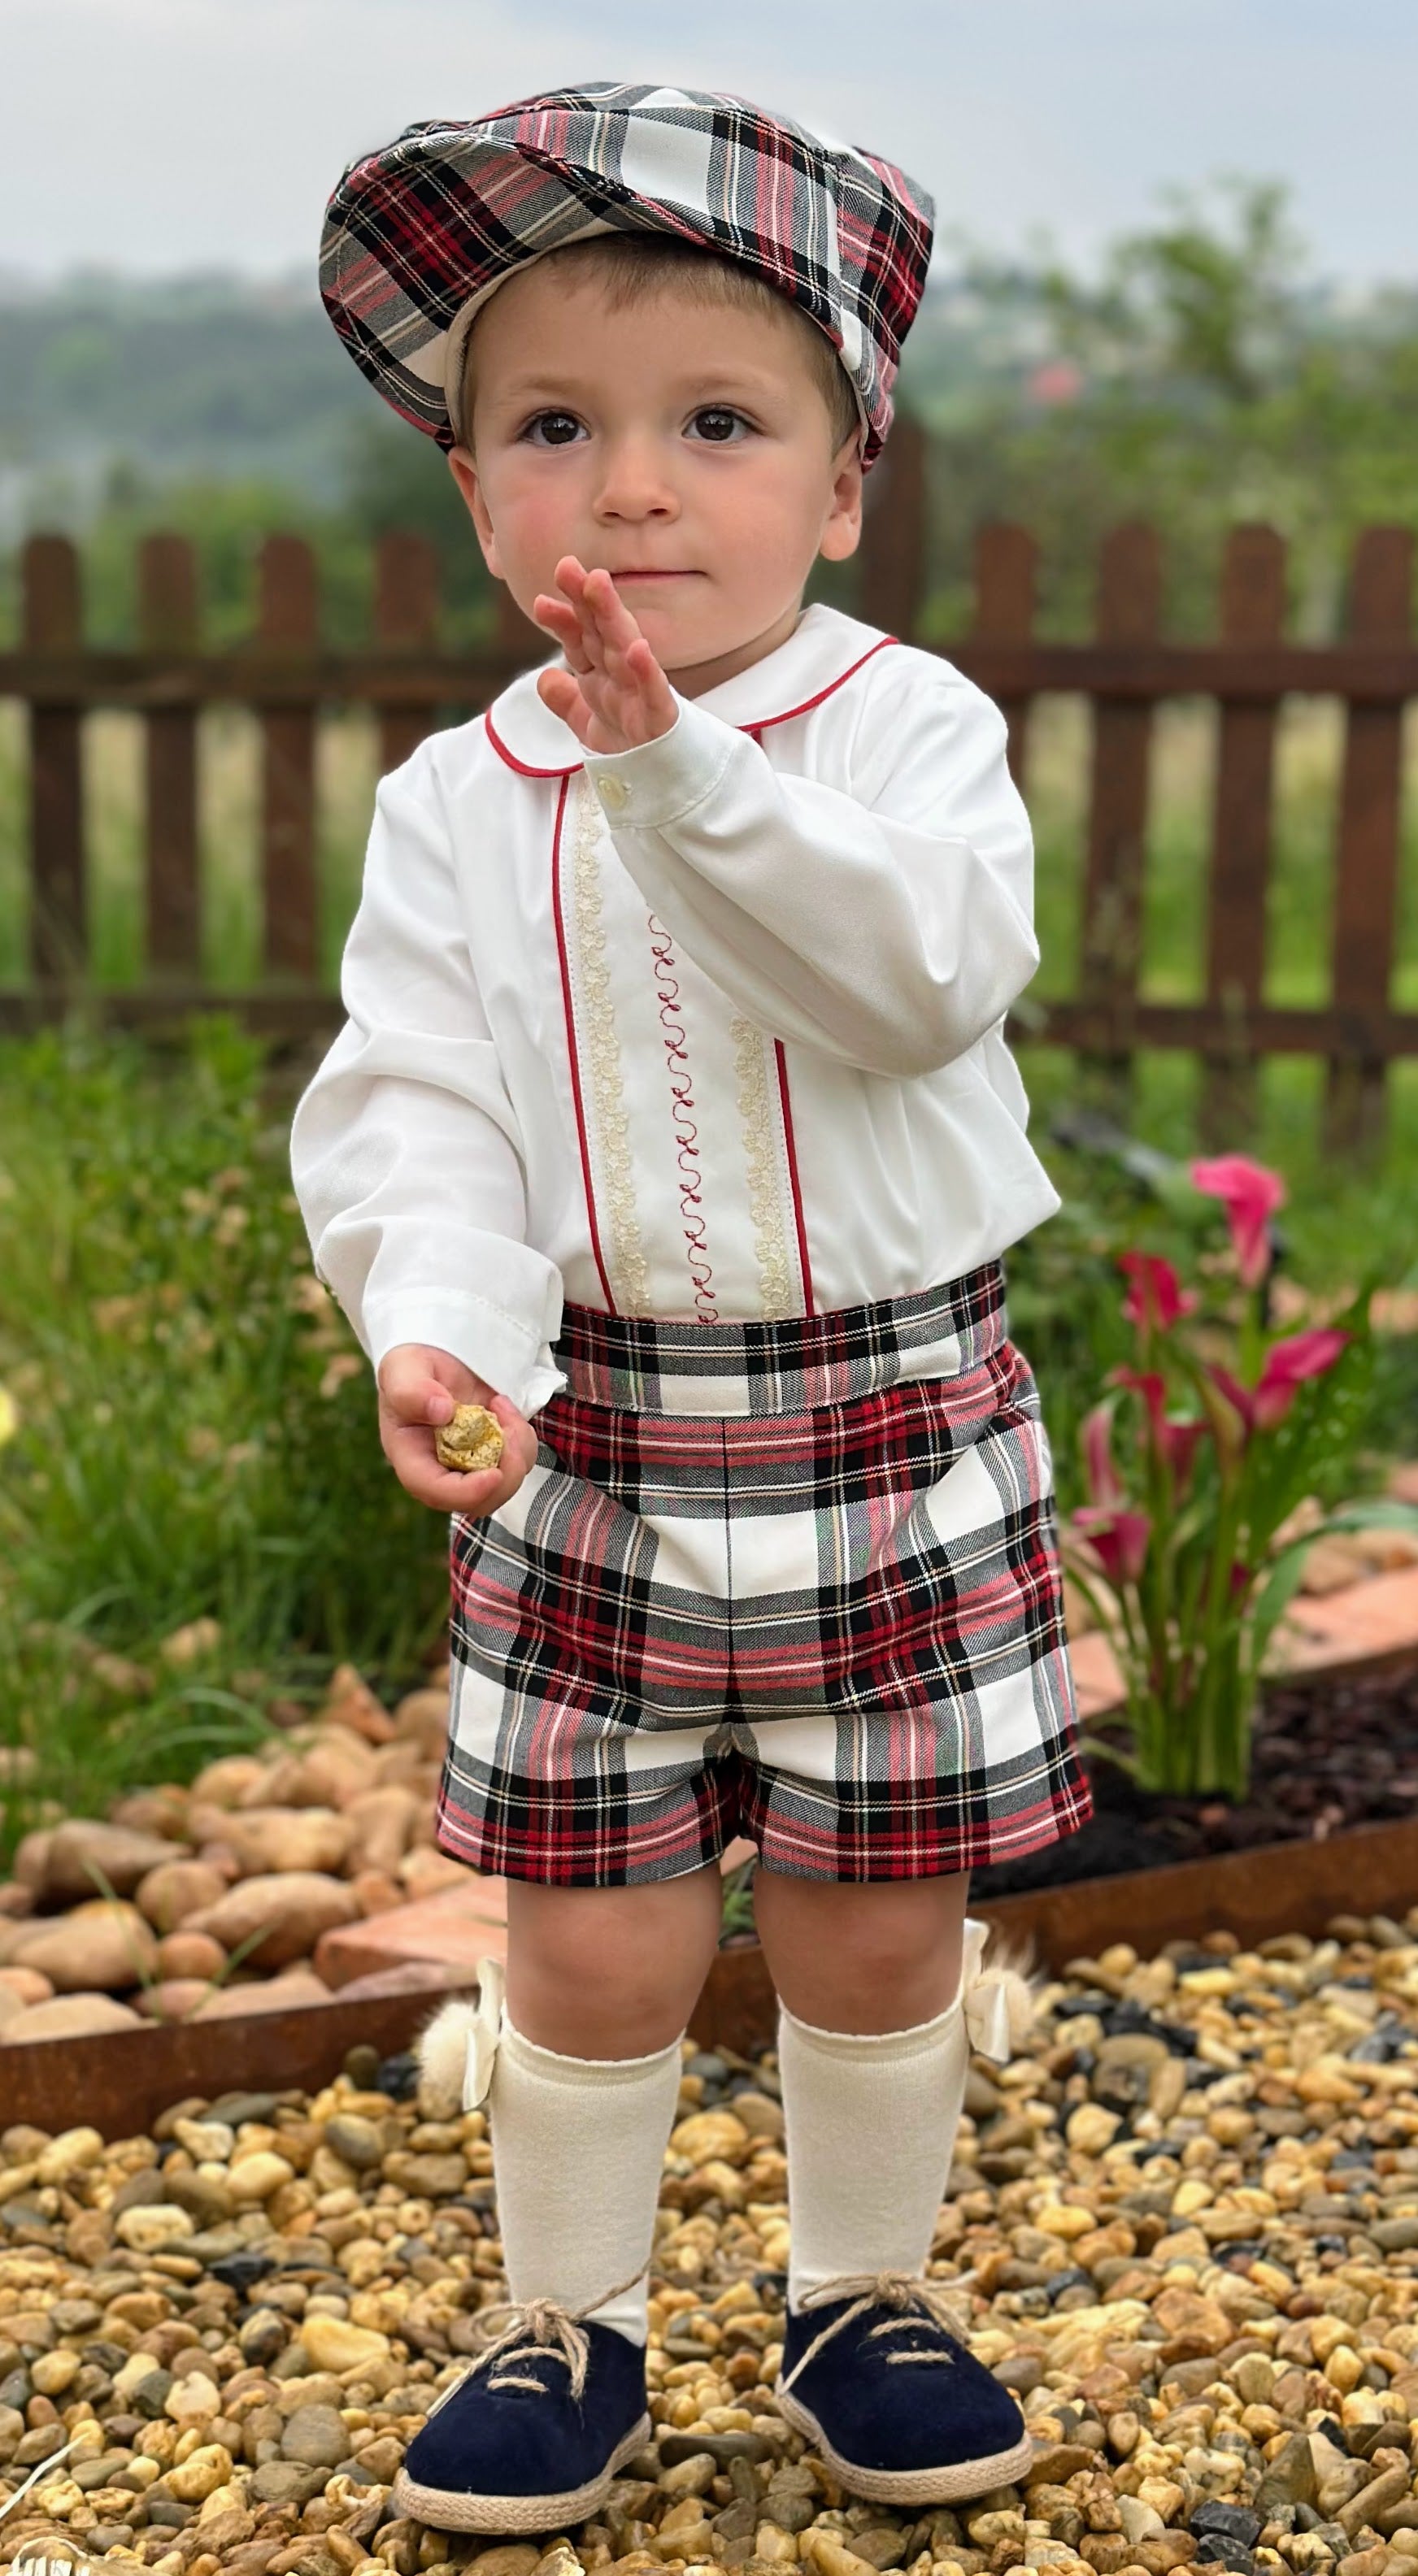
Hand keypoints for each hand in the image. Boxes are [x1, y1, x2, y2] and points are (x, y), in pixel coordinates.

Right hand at [377, 1343, 537, 1515]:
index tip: (493, 1474)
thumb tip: (442, 1412)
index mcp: (412, 1459)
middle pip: (478, 1501)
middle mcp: (442, 1470)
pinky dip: (522, 1437)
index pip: (435, 1491)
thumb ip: (411, 1390)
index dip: (466, 1493)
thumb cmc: (412, 1366)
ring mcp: (471, 1465)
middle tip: (509, 1430)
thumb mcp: (402, 1368)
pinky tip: (502, 1406)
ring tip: (501, 1406)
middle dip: (505, 1476)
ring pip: (505, 1485)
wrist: (438, 1356)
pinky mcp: (494, 1454)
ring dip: (517, 1450)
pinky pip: (519, 1461)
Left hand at [532, 556, 678, 753]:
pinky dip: (646, 670)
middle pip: (601, 630)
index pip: (580, 639)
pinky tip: (637, 648)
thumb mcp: (587, 723)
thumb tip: (545, 676)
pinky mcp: (661, 714)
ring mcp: (641, 690)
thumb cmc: (630, 742)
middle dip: (585, 599)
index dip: (562, 620)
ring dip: (611, 615)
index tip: (541, 603)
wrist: (663, 776)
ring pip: (625, 647)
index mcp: (602, 673)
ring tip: (597, 585)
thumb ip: (564, 700)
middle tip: (567, 567)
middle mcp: (621, 674)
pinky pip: (654, 689)